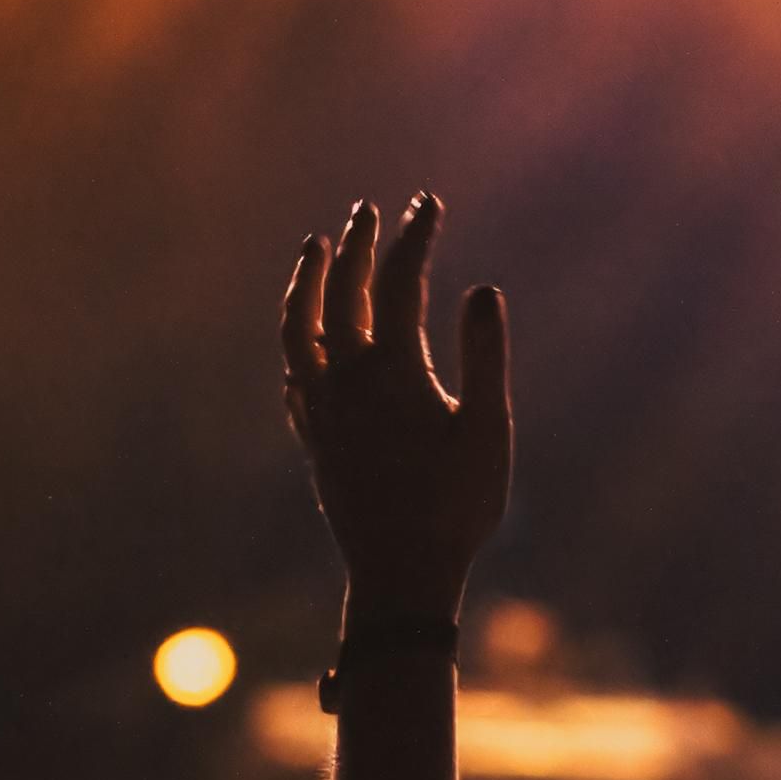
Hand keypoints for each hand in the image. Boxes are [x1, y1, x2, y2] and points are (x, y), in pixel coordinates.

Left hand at [282, 195, 509, 624]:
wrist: (400, 576)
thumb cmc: (457, 507)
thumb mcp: (487, 430)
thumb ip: (485, 357)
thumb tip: (482, 290)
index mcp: (392, 370)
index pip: (399, 282)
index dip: (413, 237)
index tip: (427, 203)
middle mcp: (346, 381)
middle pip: (341, 293)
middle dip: (356, 245)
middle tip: (369, 211)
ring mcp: (322, 411)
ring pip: (298, 329)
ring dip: (306, 283)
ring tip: (314, 249)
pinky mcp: (314, 440)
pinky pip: (293, 375)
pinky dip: (297, 342)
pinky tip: (305, 341)